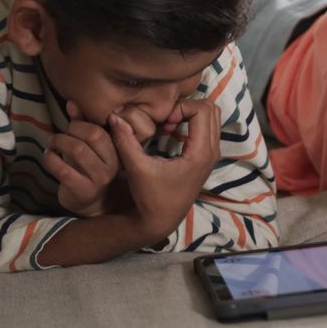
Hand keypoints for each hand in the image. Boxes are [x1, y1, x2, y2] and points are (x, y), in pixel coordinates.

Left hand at [43, 101, 121, 216]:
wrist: (89, 202)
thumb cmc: (88, 168)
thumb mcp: (90, 146)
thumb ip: (83, 123)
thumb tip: (71, 102)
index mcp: (117, 151)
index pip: (101, 129)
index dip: (81, 124)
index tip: (71, 127)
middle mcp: (112, 165)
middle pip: (92, 136)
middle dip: (71, 130)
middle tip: (60, 135)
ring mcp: (99, 179)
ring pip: (77, 150)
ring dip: (59, 142)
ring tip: (52, 143)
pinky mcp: (82, 191)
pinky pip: (63, 169)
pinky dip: (50, 158)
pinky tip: (48, 155)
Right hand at [108, 99, 221, 240]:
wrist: (161, 220)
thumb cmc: (150, 198)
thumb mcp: (136, 169)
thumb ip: (125, 141)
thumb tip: (114, 116)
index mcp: (200, 153)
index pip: (202, 110)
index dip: (181, 107)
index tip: (163, 120)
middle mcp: (212, 152)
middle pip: (211, 109)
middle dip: (187, 107)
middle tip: (166, 119)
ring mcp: (212, 154)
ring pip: (211, 117)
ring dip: (189, 114)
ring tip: (167, 125)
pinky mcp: (206, 157)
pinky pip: (207, 127)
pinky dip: (190, 122)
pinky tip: (170, 132)